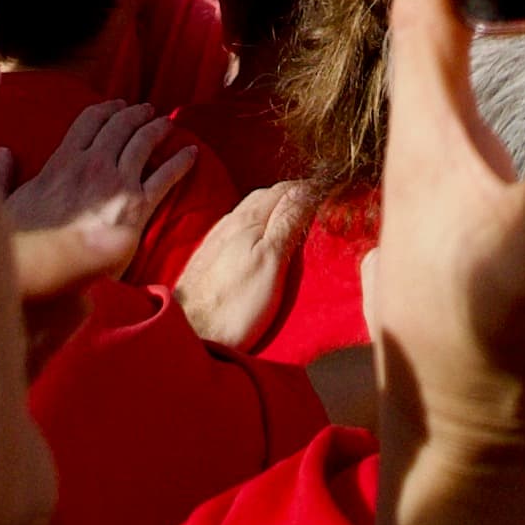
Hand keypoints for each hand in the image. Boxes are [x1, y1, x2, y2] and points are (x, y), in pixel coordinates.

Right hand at [0, 93, 195, 307]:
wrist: (47, 271)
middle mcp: (93, 164)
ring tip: (166, 124)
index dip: (106, 109)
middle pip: (121, 126)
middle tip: (146, 111)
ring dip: (157, 129)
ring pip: (144, 142)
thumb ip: (1, 175)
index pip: (89, 120)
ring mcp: (117, 183)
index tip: (117, 105)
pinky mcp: (138, 207)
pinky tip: (192, 153)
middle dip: (136, 114)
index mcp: (62, 161)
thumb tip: (3, 152)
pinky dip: (181, 162)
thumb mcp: (2, 205)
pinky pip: (166, 177)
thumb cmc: (22, 243)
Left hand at [173, 176, 316, 353]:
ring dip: (276, 210)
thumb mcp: (271, 262)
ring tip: (298, 224)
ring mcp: (217, 238)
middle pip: (269, 195)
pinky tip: (264, 242)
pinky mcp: (209, 256)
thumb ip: (288, 221)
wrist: (190, 337)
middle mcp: (230, 221)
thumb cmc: (235, 305)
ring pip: (253, 211)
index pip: (287, 188)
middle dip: (296, 197)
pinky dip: (259, 226)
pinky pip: (239, 227)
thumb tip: (308, 188)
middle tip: (321, 209)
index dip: (312, 190)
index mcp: (248, 218)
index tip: (334, 199)